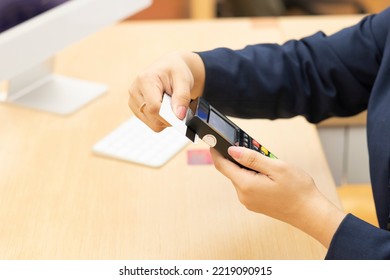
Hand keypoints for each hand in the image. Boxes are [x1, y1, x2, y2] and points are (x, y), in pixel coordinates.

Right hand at [128, 51, 204, 131]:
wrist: (170, 68)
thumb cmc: (176, 71)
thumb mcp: (184, 80)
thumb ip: (182, 97)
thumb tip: (179, 115)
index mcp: (144, 80)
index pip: (154, 108)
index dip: (169, 116)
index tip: (181, 116)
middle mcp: (135, 91)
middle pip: (153, 118)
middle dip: (169, 118)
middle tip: (178, 106)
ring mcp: (133, 101)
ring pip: (152, 124)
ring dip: (166, 120)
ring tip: (170, 105)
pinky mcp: (136, 109)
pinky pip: (152, 124)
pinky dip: (161, 120)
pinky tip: (164, 108)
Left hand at [210, 146, 345, 247]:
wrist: (310, 213)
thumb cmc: (298, 190)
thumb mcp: (276, 167)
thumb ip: (252, 159)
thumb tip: (232, 150)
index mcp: (246, 185)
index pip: (222, 165)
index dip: (216, 152)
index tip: (214, 140)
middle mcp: (243, 195)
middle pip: (232, 170)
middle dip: (240, 158)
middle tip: (257, 149)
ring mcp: (248, 201)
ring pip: (241, 177)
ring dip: (249, 167)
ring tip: (268, 162)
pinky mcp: (255, 204)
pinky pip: (248, 185)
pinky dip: (253, 176)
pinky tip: (269, 174)